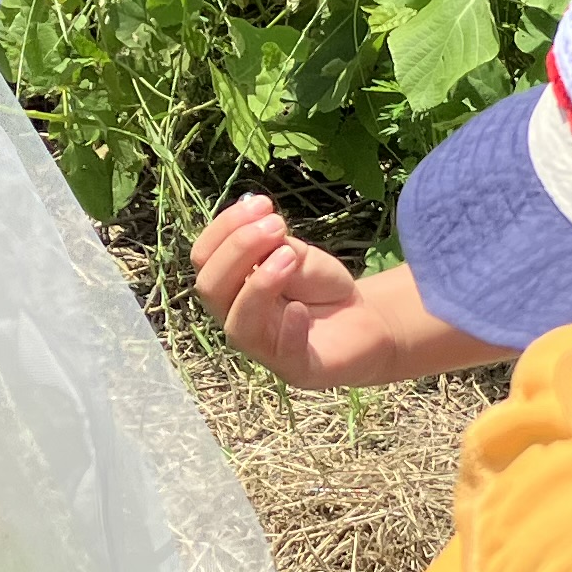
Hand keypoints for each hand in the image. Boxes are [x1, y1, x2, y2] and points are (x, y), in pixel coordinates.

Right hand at [193, 193, 366, 387]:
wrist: (367, 322)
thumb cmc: (320, 288)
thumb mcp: (296, 255)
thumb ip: (274, 246)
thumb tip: (258, 226)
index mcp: (230, 285)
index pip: (204, 258)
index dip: (224, 228)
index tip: (261, 203)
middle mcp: (236, 317)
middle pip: (210, 288)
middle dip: (238, 249)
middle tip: (277, 224)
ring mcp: (263, 348)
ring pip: (238, 324)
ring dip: (260, 284)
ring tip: (289, 255)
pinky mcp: (295, 368)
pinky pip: (282, 354)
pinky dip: (289, 328)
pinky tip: (300, 309)